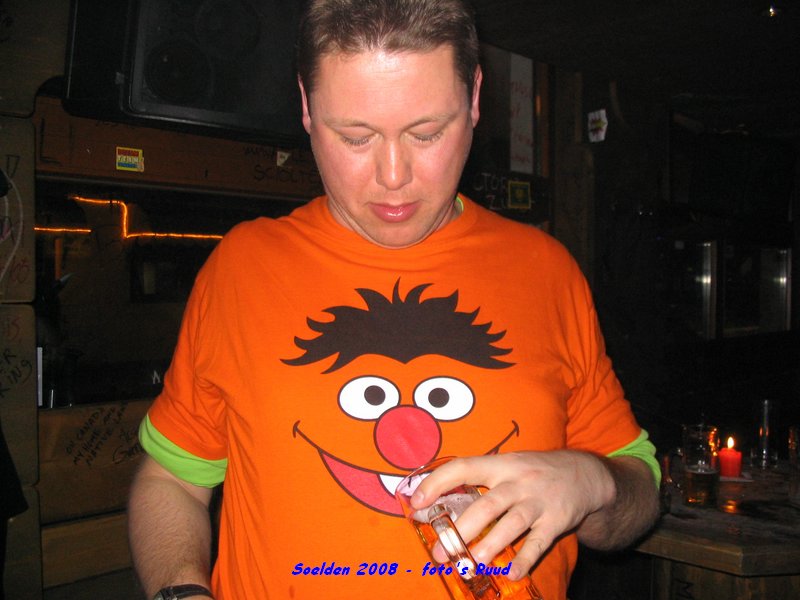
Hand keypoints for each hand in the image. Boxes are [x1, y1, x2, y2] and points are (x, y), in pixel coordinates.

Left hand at [409, 451, 616, 579]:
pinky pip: (538, 542)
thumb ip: (478, 481)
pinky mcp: (557, 521)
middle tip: (439, 552)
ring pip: (511, 525)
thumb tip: (434, 500)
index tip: (417, 503)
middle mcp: (518, 481)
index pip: (464, 468)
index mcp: (501, 464)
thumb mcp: (508, 465)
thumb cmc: (534, 472)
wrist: (585, 474)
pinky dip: (525, 559)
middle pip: (487, 505)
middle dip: (461, 529)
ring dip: (489, 546)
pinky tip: (511, 573)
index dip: (438, 482)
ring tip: (469, 564)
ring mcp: (539, 501)